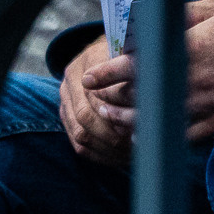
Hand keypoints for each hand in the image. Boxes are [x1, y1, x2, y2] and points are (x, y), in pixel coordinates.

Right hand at [59, 40, 136, 167]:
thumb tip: (148, 99)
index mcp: (84, 66)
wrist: (112, 56)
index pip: (94, 98)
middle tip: (137, 146)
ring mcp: (66, 101)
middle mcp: (70, 83)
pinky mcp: (68, 118)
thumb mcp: (134, 59)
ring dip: (107, 150)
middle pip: (84, 119)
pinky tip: (121, 158)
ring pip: (81, 136)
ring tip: (132, 155)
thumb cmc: (131, 58)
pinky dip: (101, 156)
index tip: (140, 128)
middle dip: (113, 136)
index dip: (117, 116)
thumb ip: (134, 74)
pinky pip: (79, 146)